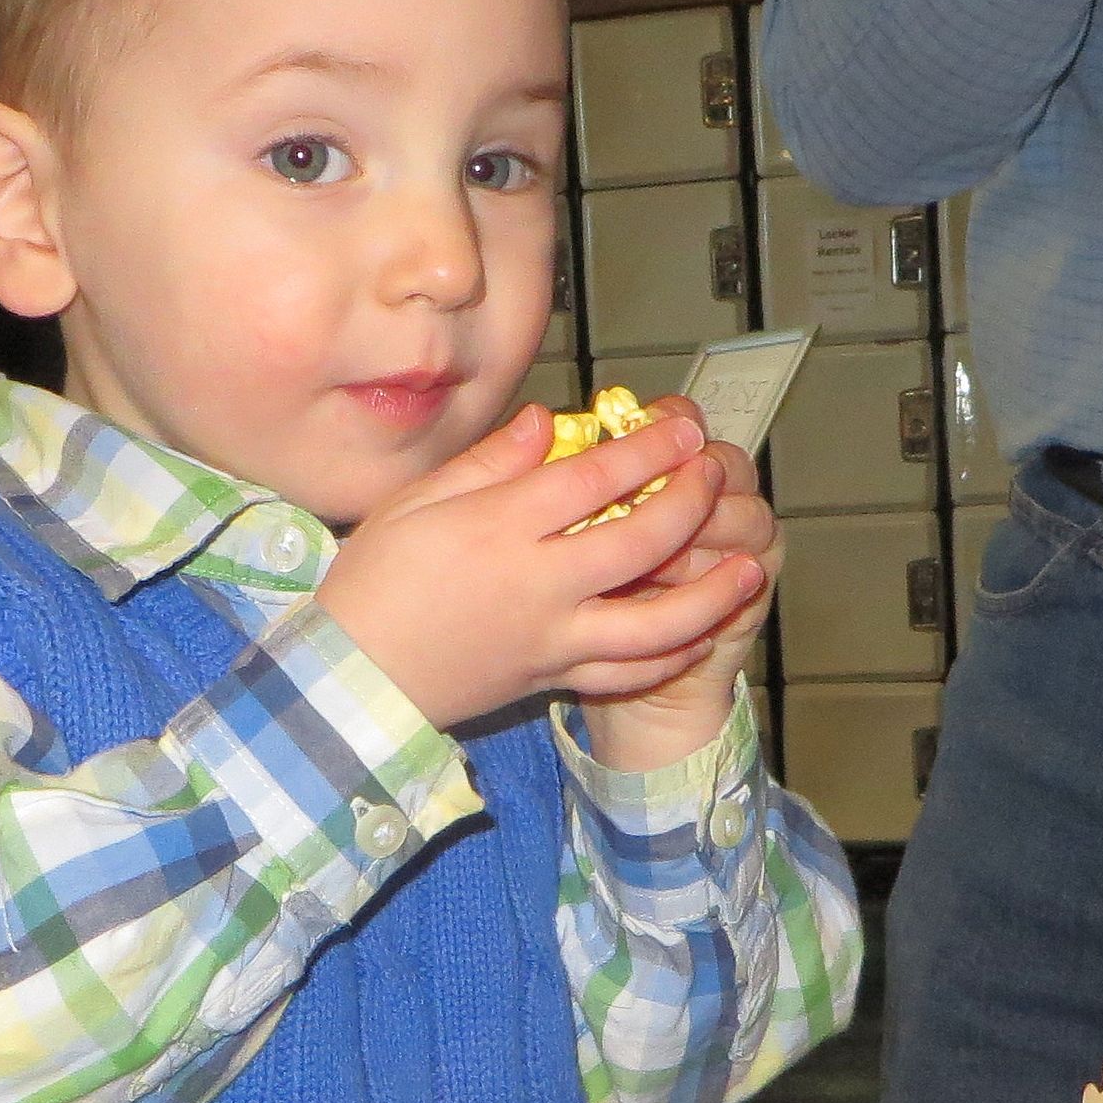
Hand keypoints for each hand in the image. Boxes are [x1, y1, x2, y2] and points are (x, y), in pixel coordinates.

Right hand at [316, 401, 764, 734]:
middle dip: (692, 503)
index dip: (649, 450)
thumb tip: (547, 423)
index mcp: (501, 528)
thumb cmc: (373, 583)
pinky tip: (699, 632)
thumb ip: (488, 461)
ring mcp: (552, 639)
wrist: (354, 680)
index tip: (682, 430)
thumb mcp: (415, 502)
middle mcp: (539, 584)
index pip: (596, 479)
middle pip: (642, 541)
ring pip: (655, 622)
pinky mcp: (552, 678)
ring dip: (710, 593)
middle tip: (715, 477)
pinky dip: (672, 653)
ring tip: (749, 568)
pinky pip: (628, 671)